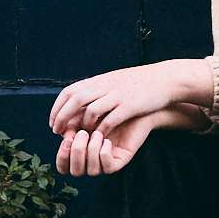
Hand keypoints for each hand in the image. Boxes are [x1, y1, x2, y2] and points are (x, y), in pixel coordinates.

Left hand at [49, 61, 180, 139]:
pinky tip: (99, 138)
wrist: (165, 79)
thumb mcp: (113, 81)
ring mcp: (117, 95)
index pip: (69, 92)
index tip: (53, 123)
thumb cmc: (138, 84)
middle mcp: (105, 86)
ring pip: (90, 109)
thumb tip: (76, 102)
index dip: (57, 108)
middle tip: (58, 132)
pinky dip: (101, 129)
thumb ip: (96, 90)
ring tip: (78, 137)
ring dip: (81, 125)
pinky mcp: (130, 105)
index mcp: (99, 81)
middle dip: (63, 117)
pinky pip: (110, 119)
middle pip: (75, 100)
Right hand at [55, 110, 158, 176]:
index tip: (66, 139)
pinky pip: (108, 167)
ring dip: (91, 151)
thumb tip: (61, 134)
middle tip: (83, 133)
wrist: (130, 105)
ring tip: (98, 133)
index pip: (63, 167)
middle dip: (77, 153)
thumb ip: (70, 124)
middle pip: (75, 171)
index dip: (62, 157)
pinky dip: (104, 154)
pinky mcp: (120, 161)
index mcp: (79, 153)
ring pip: (91, 171)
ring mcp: (106, 163)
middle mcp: (91, 161)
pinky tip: (107, 140)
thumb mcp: (83, 115)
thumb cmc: (104, 108)